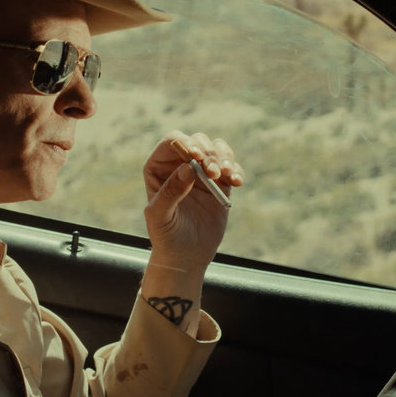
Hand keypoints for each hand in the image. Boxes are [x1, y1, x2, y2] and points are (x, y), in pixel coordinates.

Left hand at [142, 130, 245, 269]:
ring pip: (217, 150)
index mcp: (159, 167)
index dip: (185, 143)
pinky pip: (231, 167)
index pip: (172, 142)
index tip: (196, 156)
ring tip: (228, 176)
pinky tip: (237, 182)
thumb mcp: (161, 215)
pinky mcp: (220, 183)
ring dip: (225, 158)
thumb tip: (188, 167)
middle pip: (198, 141)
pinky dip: (236, 171)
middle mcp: (180, 165)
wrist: (186, 255)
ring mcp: (202, 172)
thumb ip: (171, 191)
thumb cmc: (166, 235)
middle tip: (213, 172)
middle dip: (209, 152)